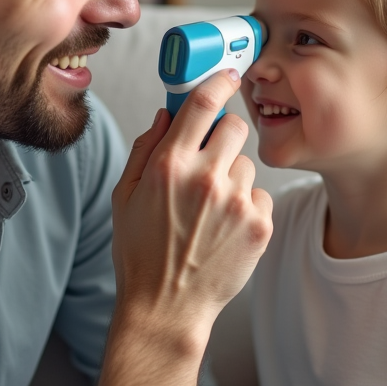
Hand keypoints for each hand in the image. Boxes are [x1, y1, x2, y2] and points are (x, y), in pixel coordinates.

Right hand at [111, 69, 273, 351]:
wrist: (166, 308)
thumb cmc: (140, 253)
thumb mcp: (125, 195)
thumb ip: (146, 148)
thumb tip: (167, 114)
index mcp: (170, 164)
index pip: (203, 102)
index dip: (218, 82)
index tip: (226, 77)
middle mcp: (206, 178)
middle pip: (235, 126)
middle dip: (224, 137)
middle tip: (210, 159)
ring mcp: (237, 202)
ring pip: (247, 164)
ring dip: (233, 177)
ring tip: (210, 209)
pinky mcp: (259, 225)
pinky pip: (261, 195)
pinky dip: (247, 206)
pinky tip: (225, 227)